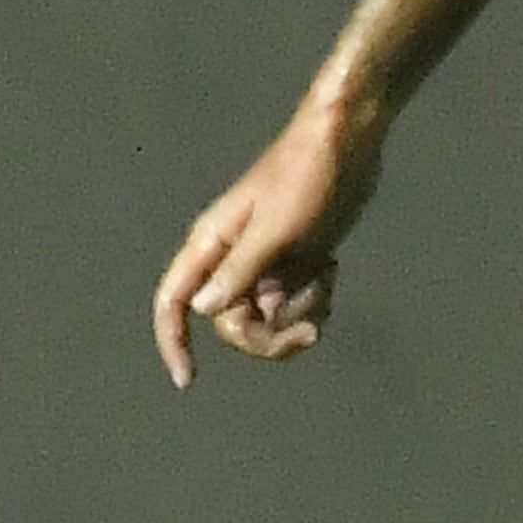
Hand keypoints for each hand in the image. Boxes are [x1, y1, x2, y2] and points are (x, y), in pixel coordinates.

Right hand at [152, 107, 380, 388]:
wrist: (349, 141)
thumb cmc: (307, 174)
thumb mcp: (277, 225)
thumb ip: (242, 269)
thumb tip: (204, 311)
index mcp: (212, 245)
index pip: (173, 302)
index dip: (172, 342)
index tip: (187, 380)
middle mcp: (233, 259)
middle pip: (232, 325)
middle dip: (269, 337)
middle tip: (310, 330)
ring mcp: (266, 263)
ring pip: (269, 319)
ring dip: (299, 315)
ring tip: (325, 280)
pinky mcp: (297, 262)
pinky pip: (297, 305)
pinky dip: (315, 301)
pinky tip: (332, 270)